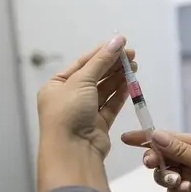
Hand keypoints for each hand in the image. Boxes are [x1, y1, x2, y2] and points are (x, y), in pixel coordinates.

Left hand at [36, 35, 136, 191]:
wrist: (72, 151)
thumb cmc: (68, 113)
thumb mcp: (82, 80)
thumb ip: (102, 60)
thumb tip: (117, 40)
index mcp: (56, 86)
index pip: (82, 63)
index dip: (102, 52)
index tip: (121, 44)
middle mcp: (69, 98)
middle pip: (95, 76)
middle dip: (113, 65)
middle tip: (132, 55)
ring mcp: (84, 112)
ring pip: (104, 90)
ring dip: (119, 78)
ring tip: (134, 67)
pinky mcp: (97, 124)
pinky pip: (110, 105)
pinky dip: (120, 94)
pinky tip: (129, 83)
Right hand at [122, 130, 190, 191]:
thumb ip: (181, 150)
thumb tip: (156, 134)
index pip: (170, 137)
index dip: (148, 136)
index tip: (127, 138)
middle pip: (164, 155)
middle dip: (155, 158)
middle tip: (151, 163)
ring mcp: (190, 178)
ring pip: (164, 174)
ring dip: (165, 176)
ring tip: (176, 181)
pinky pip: (172, 190)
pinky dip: (174, 189)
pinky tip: (185, 190)